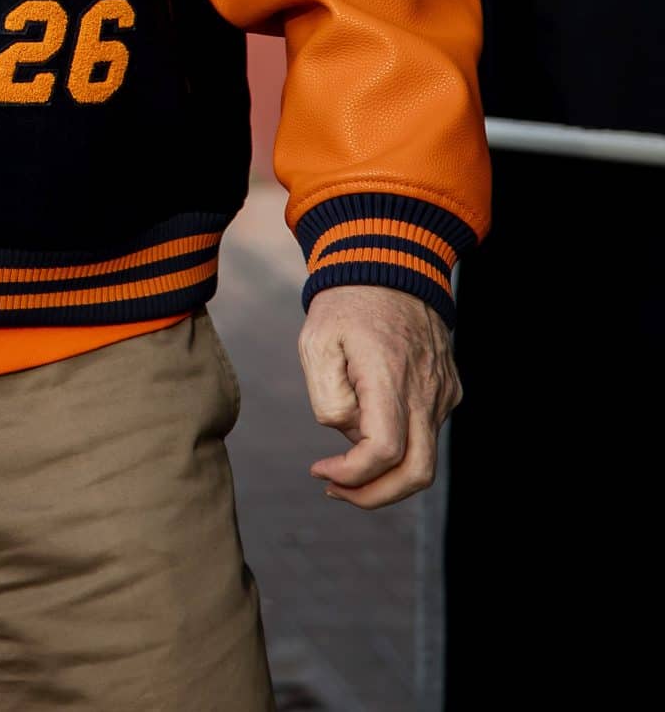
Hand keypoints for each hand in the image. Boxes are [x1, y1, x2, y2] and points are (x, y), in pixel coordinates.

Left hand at [298, 284, 459, 507]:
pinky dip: (397, 443)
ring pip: (422, 456)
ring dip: (382, 469)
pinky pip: (426, 432)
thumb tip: (347, 433)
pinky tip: (365, 424)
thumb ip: (327, 396)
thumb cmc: (345, 306)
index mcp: (391, 381)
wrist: (391, 267)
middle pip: (417, 474)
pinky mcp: (448, 392)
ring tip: (340, 460)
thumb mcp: (315, 343)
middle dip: (374, 495)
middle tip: (334, 489)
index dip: (353, 475)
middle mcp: (426, 394)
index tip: (319, 471)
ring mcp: (443, 395)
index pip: (386, 452)